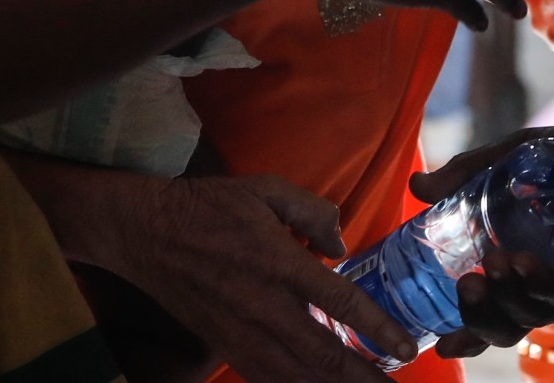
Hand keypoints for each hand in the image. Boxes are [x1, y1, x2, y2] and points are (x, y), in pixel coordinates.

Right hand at [15, 163, 412, 382]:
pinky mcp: (225, 347)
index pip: (341, 304)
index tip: (408, 349)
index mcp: (281, 265)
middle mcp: (265, 308)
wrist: (145, 234)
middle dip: (365, 379)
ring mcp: (243, 334)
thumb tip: (341, 244)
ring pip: (298, 377)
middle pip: (325, 355)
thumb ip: (313, 212)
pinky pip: (267, 378)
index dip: (379, 330)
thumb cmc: (209, 207)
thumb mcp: (266, 191)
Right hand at [407, 121, 553, 352]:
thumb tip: (416, 187)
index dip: (465, 331)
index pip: (491, 313)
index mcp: (525, 270)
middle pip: (508, 325)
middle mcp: (551, 289)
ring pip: (536, 313)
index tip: (438, 344)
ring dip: (510, 295)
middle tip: (465, 285)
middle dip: (479, 316)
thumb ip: (469, 174)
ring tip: (494, 265)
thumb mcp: (514, 159)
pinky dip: (546, 283)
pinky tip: (526, 266)